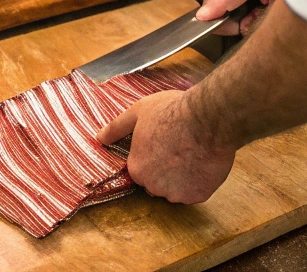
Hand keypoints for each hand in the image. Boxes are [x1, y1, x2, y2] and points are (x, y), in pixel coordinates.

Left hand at [97, 90, 235, 203]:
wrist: (207, 118)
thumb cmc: (172, 112)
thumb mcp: (138, 112)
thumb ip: (117, 128)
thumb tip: (99, 137)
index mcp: (137, 168)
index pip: (139, 168)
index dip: (151, 154)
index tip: (161, 141)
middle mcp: (154, 186)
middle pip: (156, 181)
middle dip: (164, 167)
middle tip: (176, 145)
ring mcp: (177, 194)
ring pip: (176, 188)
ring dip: (181, 176)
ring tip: (190, 150)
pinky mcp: (199, 195)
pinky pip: (195, 191)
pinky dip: (198, 180)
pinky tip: (201, 160)